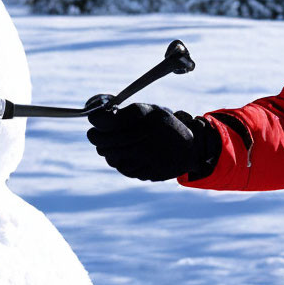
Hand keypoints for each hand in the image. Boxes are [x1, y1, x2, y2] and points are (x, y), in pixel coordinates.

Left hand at [86, 103, 216, 180]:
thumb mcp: (151, 111)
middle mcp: (147, 142)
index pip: (110, 124)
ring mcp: (148, 161)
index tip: (92, 122)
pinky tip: (126, 156)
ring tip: (112, 146)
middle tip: (94, 135)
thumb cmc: (166, 125)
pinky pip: (125, 170)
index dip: (96, 123)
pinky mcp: (150, 173)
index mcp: (146, 122)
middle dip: (97, 139)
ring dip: (109, 152)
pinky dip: (121, 163)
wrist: (190, 147)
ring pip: (114, 159)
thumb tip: (99, 117)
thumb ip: (127, 113)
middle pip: (107, 144)